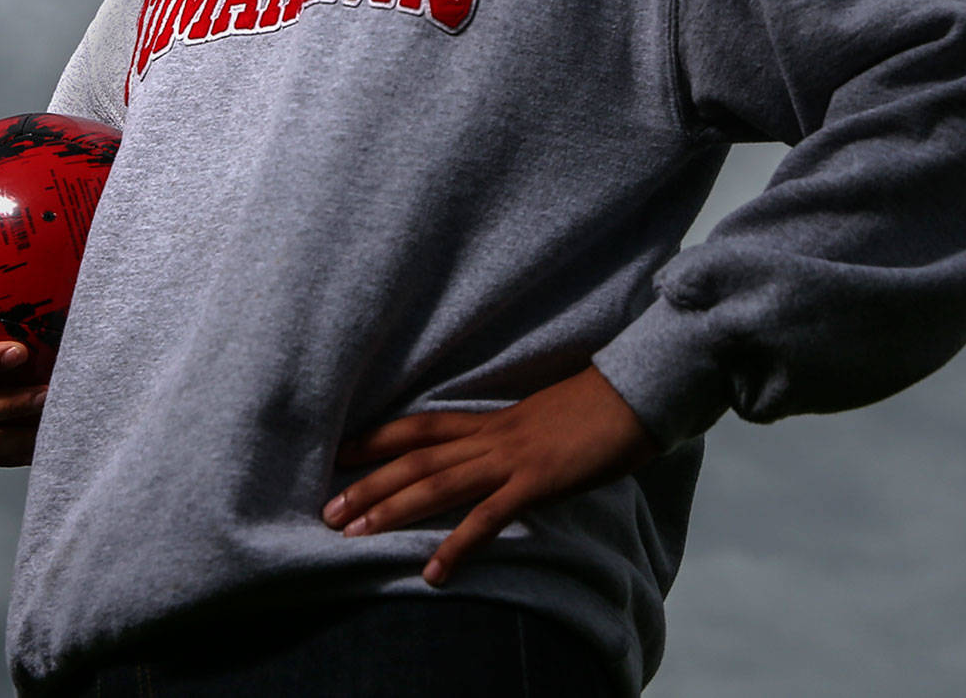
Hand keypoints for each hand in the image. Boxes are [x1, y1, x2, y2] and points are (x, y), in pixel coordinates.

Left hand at [321, 364, 664, 585]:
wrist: (636, 394)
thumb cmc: (595, 407)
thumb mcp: (542, 419)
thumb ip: (513, 437)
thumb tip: (496, 454)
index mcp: (491, 420)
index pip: (420, 428)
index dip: (377, 440)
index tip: (339, 454)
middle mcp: (491, 437)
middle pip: (416, 460)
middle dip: (369, 485)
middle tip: (329, 511)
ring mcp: (512, 459)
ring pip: (438, 485)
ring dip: (393, 511)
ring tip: (357, 535)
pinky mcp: (537, 482)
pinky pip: (489, 518)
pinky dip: (457, 545)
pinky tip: (434, 572)